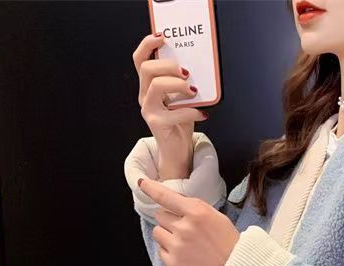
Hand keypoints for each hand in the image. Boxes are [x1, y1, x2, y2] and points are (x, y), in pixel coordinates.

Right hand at [133, 32, 207, 162]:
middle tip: (186, 72)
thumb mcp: (184, 98)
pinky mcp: (156, 124)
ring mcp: (149, 110)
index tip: (163, 37)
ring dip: (177, 85)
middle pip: (147, 69)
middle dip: (168, 66)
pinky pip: (174, 112)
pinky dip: (191, 111)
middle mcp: (145, 96)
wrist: (179, 151)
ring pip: (156, 86)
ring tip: (193, 91)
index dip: (148, 45)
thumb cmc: (181, 123)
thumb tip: (197, 68)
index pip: (140, 60)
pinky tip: (203, 113)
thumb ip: (184, 84)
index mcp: (149, 86)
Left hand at [137, 178, 239, 265]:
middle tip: (185, 230)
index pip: (166, 196)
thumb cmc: (231, 246)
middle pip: (160, 214)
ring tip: (185, 244)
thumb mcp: (218, 219)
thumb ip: (196, 210)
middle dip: (169, 220)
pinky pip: (161, 250)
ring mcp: (177, 246)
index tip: (142, 183)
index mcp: (198, 212)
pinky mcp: (172, 263)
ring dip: (167, 235)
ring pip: (157, 232)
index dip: (151, 188)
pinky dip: (169, 252)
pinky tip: (185, 256)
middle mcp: (184, 227)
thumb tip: (175, 204)